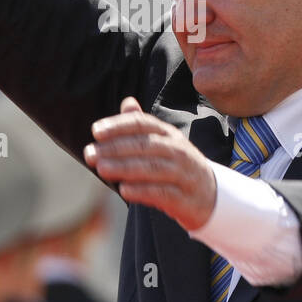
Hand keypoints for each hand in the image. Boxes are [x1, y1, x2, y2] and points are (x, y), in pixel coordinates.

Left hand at [84, 98, 218, 230]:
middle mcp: (178, 151)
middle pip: (145, 145)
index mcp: (169, 134)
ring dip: (124, 168)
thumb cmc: (178, 166)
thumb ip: (143, 126)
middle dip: (115, 149)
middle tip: (90, 154)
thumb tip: (128, 102)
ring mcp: (183, 174)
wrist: (211, 195)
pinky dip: (142, 191)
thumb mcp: (164, 143)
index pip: (143, 124)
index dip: (119, 126)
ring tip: (101, 169)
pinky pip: (163, 193)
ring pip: (152, 168)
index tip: (96, 131)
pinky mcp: (185, 198)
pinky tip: (124, 190)